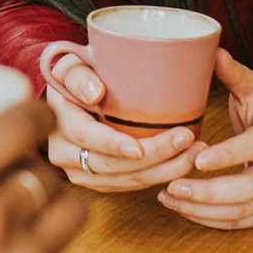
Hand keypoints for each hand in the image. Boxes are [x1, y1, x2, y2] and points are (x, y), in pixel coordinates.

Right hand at [39, 46, 202, 192]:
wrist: (69, 98)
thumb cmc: (76, 77)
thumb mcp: (70, 66)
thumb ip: (79, 75)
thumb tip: (95, 94)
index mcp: (57, 123)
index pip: (86, 137)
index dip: (113, 145)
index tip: (140, 147)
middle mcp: (64, 155)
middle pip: (111, 166)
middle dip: (153, 157)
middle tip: (188, 140)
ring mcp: (80, 172)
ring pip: (125, 181)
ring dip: (163, 171)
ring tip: (195, 153)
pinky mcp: (98, 181)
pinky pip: (130, 186)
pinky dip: (158, 177)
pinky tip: (182, 163)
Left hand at [157, 47, 252, 229]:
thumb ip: (232, 72)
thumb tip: (211, 50)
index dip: (228, 155)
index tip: (197, 158)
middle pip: (248, 188)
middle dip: (208, 192)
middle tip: (171, 187)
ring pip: (241, 211)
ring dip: (203, 209)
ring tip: (168, 198)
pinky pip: (240, 222)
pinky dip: (210, 220)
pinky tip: (184, 209)